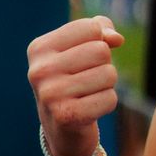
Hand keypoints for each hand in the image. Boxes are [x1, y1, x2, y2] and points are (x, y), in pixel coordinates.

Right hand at [27, 15, 123, 155]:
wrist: (61, 128)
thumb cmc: (73, 78)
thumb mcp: (80, 48)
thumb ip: (101, 29)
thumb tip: (116, 39)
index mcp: (39, 48)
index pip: (90, 27)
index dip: (98, 41)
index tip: (83, 58)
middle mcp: (40, 70)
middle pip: (101, 51)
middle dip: (104, 64)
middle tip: (87, 79)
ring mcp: (50, 94)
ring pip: (109, 74)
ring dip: (107, 85)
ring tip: (88, 93)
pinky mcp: (66, 116)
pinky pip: (110, 99)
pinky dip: (107, 103)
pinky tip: (90, 109)